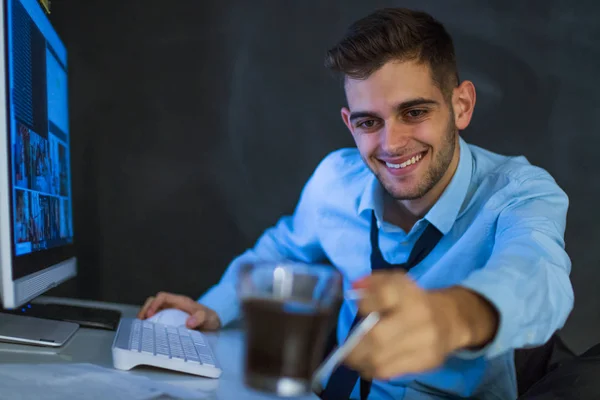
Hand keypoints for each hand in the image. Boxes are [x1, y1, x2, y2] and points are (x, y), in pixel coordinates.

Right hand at [137, 291, 221, 330]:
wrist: (214, 323)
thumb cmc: (210, 317)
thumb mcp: (208, 317)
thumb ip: (200, 317)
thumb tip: (188, 323)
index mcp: (180, 301)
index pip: (163, 297)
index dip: (154, 304)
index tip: (150, 315)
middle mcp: (174, 305)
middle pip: (154, 301)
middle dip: (145, 309)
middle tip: (141, 322)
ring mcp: (171, 312)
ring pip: (154, 310)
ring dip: (146, 316)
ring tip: (141, 328)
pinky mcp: (171, 320)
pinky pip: (158, 319)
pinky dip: (152, 323)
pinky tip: (150, 333)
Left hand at [344, 271, 497, 379]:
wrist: (451, 319)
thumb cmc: (414, 300)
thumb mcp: (396, 283)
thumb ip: (373, 282)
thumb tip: (354, 287)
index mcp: (409, 293)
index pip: (383, 295)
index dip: (365, 303)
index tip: (360, 309)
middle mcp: (419, 317)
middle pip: (378, 336)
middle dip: (355, 345)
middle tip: (343, 350)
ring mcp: (425, 341)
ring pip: (382, 359)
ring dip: (360, 361)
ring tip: (352, 360)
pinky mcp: (427, 360)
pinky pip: (392, 371)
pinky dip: (374, 370)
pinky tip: (367, 366)